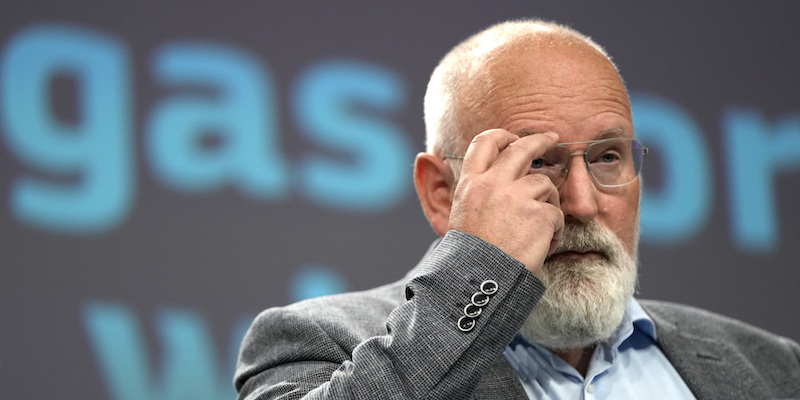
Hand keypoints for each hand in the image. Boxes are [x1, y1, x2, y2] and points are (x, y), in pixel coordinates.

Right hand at [447, 129, 564, 273]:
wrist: (479, 282)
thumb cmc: (469, 257)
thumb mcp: (459, 217)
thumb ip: (474, 193)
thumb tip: (474, 172)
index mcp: (471, 184)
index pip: (485, 142)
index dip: (502, 136)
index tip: (514, 138)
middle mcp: (493, 184)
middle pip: (522, 148)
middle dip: (540, 140)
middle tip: (552, 139)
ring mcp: (517, 197)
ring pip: (545, 184)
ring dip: (548, 203)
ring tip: (538, 229)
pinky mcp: (539, 214)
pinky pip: (557, 213)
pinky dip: (554, 230)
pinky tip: (542, 246)